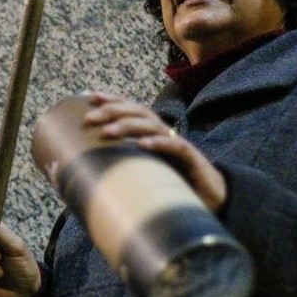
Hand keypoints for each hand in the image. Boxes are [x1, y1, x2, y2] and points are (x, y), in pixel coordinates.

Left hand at [85, 91, 226, 211]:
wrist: (211, 200)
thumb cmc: (172, 186)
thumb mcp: (142, 173)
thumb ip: (119, 168)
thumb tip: (84, 172)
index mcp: (152, 133)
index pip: (132, 109)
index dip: (113, 100)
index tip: (90, 97)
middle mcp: (163, 133)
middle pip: (138, 112)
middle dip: (113, 111)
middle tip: (90, 117)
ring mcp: (177, 144)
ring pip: (152, 126)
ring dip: (128, 126)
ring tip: (107, 131)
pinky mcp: (191, 159)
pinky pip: (175, 146)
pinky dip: (158, 143)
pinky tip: (141, 144)